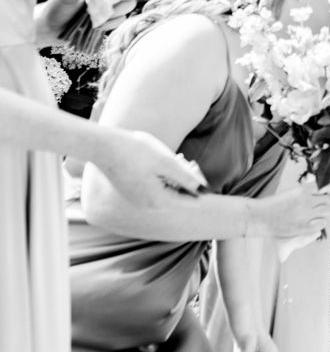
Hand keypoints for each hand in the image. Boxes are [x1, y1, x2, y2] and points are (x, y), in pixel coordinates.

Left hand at [34, 0, 139, 45]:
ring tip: (97, 15)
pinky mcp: (108, 21)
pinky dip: (110, 24)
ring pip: (126, 8)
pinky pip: (119, 22)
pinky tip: (97, 24)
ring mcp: (108, 7)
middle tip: (115, 0)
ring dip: (115, 12)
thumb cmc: (56, 6)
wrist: (49, 28)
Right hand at [93, 129, 207, 203]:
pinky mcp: (132, 193)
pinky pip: (154, 188)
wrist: (103, 146)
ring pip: (167, 190)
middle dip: (185, 178)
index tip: (193, 166)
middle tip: (180, 158)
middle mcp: (147, 205)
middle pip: (178, 195)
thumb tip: (204, 189)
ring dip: (173, 176)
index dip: (197, 183)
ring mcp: (138, 200)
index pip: (189, 199)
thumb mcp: (165, 161)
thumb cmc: (135, 150)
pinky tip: (155, 161)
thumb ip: (186, 177)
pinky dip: (161, 176)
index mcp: (158, 200)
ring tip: (169, 158)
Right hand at [256, 177, 329, 239]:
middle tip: (319, 207)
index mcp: (302, 190)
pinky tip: (313, 224)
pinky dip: (319, 224)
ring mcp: (306, 214)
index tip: (323, 194)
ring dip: (324, 213)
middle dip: (326, 203)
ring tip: (316, 216)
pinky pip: (321, 224)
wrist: (258, 217)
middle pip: (328, 200)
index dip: (326, 191)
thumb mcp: (290, 192)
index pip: (324, 186)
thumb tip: (314, 182)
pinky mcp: (303, 227)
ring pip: (327, 211)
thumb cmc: (272, 205)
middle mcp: (306, 200)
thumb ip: (304, 189)